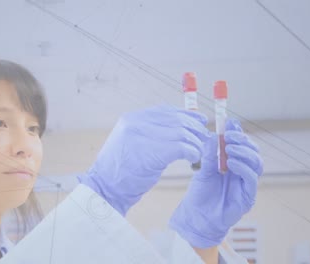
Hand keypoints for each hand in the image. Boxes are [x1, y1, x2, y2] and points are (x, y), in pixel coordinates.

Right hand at [78, 104, 210, 215]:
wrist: (106, 189)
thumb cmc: (120, 172)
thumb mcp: (129, 143)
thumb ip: (149, 132)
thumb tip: (177, 127)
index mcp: (131, 119)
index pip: (165, 111)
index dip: (186, 114)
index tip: (199, 120)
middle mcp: (136, 123)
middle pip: (176, 120)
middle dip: (194, 128)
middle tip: (203, 138)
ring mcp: (143, 136)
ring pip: (181, 133)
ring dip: (195, 143)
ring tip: (198, 152)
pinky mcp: (152, 152)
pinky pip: (181, 147)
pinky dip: (192, 152)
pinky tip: (193, 158)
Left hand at [169, 118, 262, 247]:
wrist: (197, 216)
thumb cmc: (200, 193)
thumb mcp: (203, 169)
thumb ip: (209, 153)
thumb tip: (214, 135)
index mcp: (232, 162)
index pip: (241, 144)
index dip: (238, 132)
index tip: (230, 123)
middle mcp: (243, 171)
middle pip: (253, 151)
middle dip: (243, 140)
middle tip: (229, 136)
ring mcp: (246, 183)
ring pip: (256, 162)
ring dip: (244, 152)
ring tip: (229, 149)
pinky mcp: (248, 196)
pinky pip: (251, 178)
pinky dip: (243, 167)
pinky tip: (231, 163)